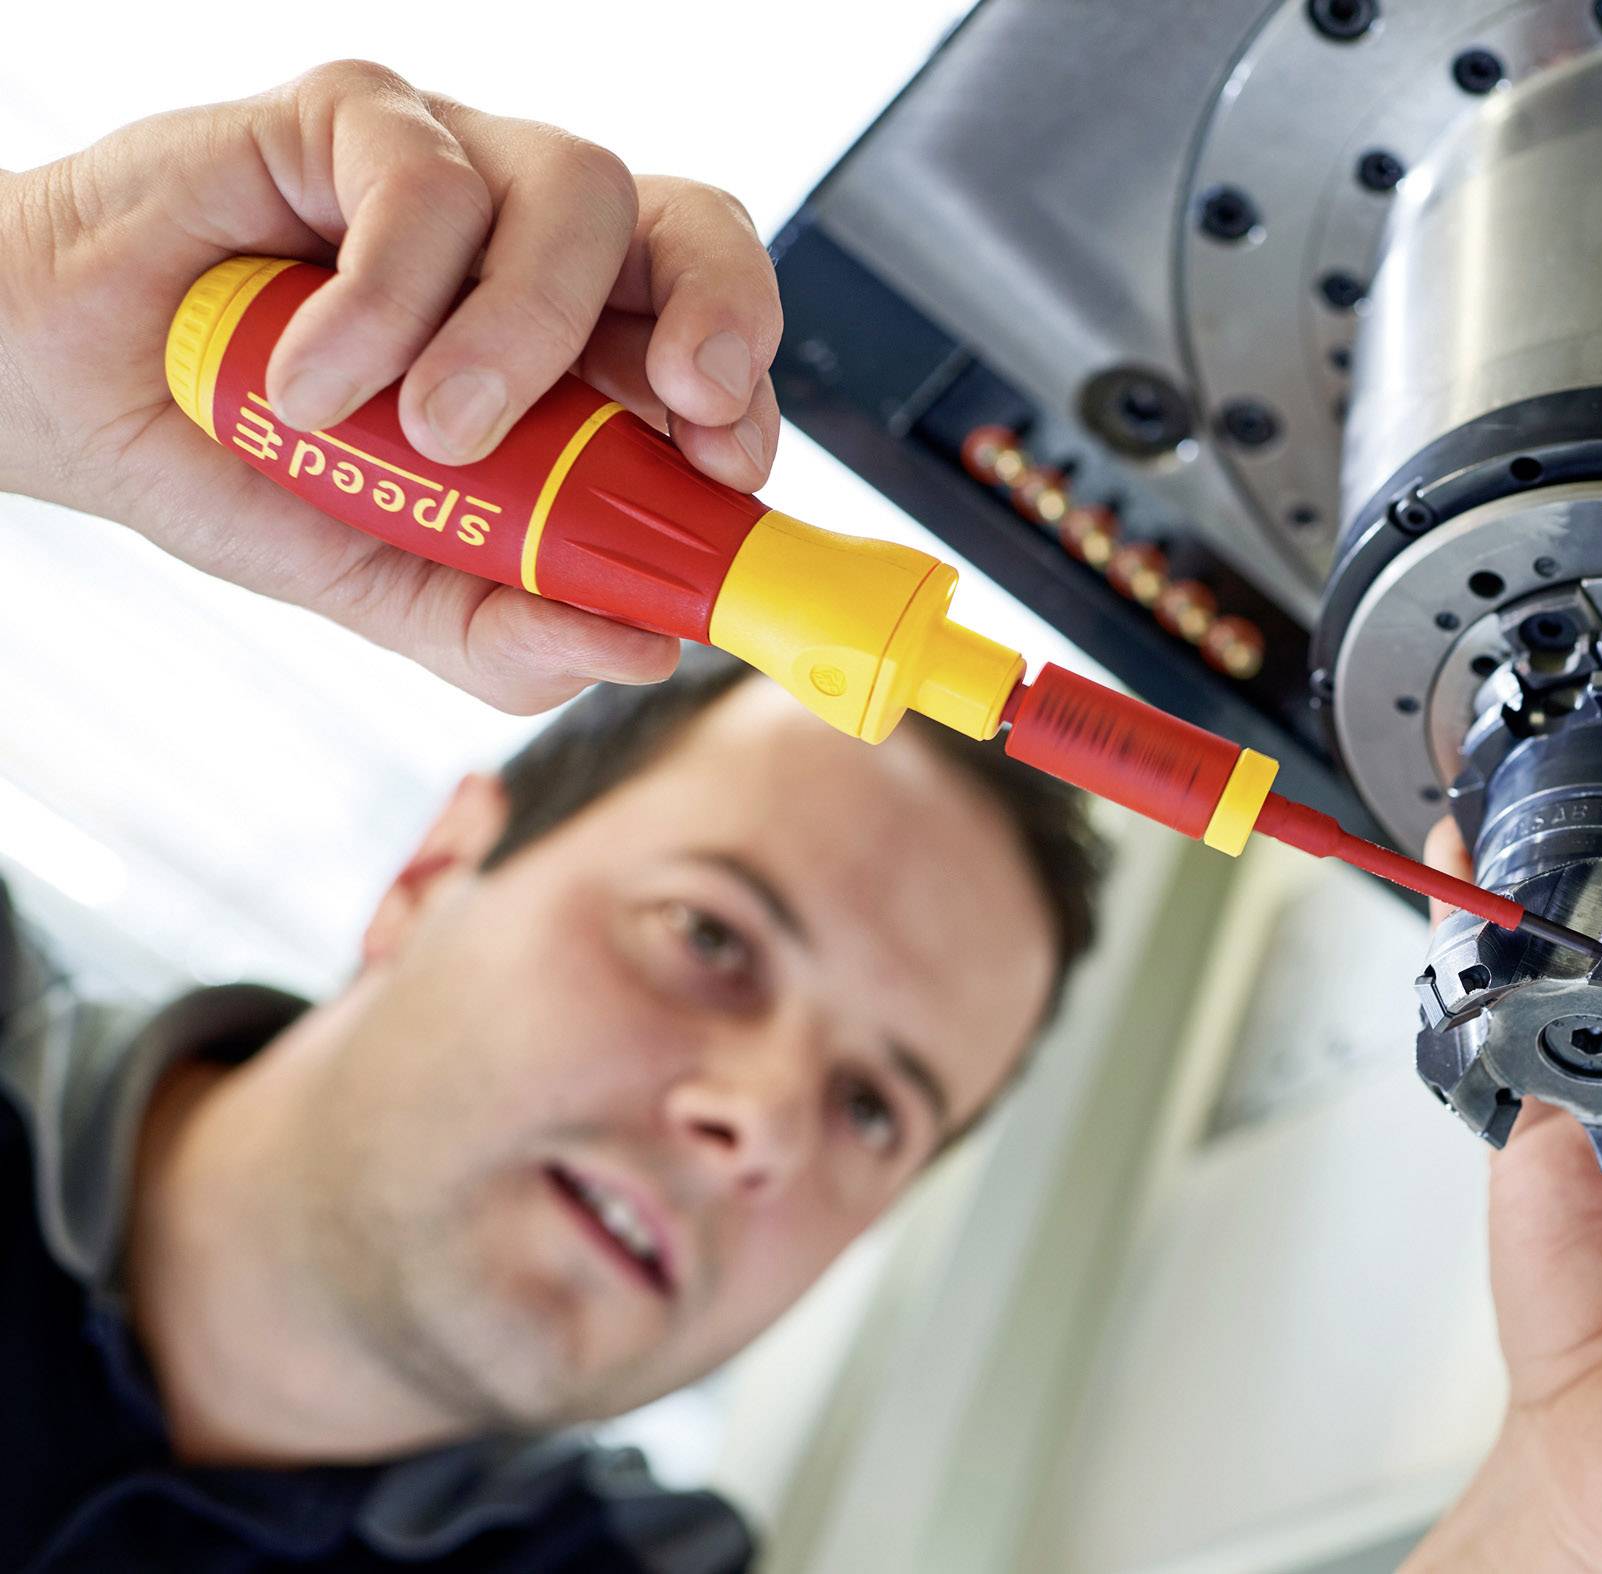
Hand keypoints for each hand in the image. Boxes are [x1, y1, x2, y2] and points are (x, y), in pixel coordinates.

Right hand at [0, 60, 784, 711]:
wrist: (63, 399)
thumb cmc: (248, 466)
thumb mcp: (388, 582)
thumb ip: (503, 625)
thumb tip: (643, 651)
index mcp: (584, 350)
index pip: (716, 341)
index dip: (751, 397)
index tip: (728, 473)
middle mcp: (542, 247)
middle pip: (695, 227)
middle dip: (722, 314)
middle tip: (686, 411)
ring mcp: (460, 171)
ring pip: (576, 192)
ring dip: (521, 333)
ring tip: (430, 436)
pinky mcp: (357, 116)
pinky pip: (427, 176)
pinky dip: (387, 294)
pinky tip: (319, 379)